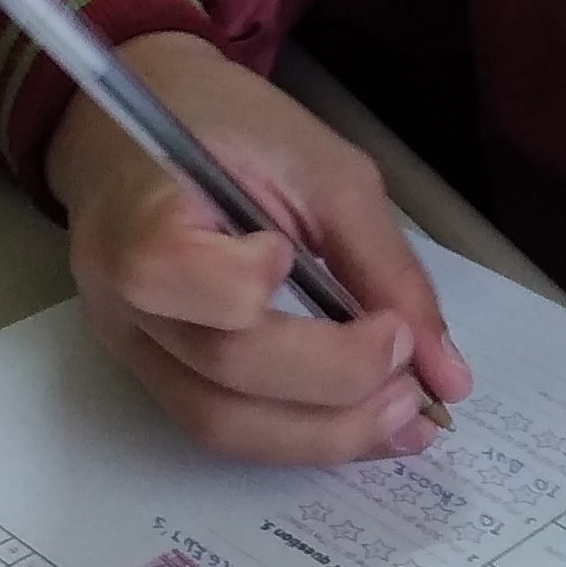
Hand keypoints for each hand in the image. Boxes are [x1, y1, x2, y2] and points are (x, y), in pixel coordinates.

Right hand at [48, 32, 472, 464]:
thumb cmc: (229, 130)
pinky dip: (304, 435)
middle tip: (409, 364)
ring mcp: (132, 348)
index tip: (295, 255)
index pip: (166, 271)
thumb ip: (383, 266)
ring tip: (406, 418)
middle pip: (220, 367)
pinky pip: (225, 428)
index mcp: (137, 212)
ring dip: (328, 434)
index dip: (241, 283)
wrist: (139, 140)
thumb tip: (447, 376)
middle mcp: (118, 297)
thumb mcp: (319, 165)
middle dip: (333, 377)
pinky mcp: (157, 379)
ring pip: (221, 424)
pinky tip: (366, 422)